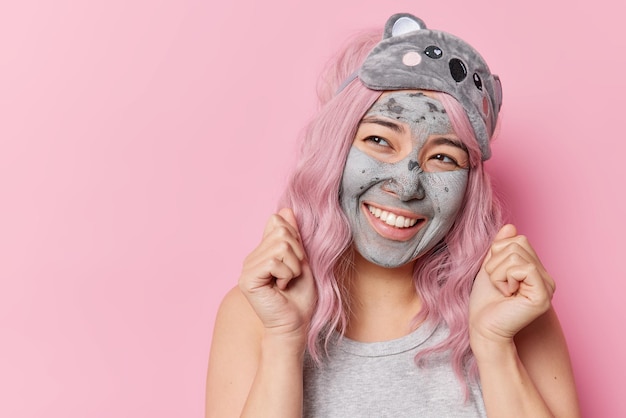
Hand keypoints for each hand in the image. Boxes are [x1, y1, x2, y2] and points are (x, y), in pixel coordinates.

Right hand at [238, 208, 315, 344]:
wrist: (295, 325)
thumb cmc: (300, 298)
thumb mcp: (301, 261)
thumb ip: (293, 236)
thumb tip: (285, 209)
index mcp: (263, 252)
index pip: (277, 221)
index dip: (294, 238)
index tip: (296, 261)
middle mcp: (252, 257)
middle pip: (281, 231)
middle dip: (297, 254)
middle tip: (292, 275)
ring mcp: (247, 267)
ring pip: (280, 246)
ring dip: (293, 266)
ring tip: (287, 282)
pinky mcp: (247, 279)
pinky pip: (274, 262)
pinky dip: (286, 274)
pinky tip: (280, 288)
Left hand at [469, 224, 555, 344]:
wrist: (483, 329)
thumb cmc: (485, 303)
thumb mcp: (489, 268)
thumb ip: (499, 248)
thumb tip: (510, 226)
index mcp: (534, 270)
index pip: (517, 239)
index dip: (496, 254)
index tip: (496, 277)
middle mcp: (545, 276)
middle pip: (517, 243)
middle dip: (496, 262)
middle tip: (499, 285)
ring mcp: (546, 285)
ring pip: (515, 254)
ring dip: (497, 272)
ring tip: (503, 291)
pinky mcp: (543, 294)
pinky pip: (522, 267)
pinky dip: (505, 278)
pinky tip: (508, 295)